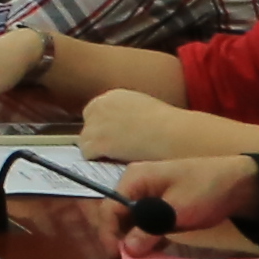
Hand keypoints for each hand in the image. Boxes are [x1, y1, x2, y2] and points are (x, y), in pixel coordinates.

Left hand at [72, 88, 188, 161]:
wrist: (173, 134)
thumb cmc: (170, 127)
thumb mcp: (145, 110)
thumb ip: (127, 115)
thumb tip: (122, 129)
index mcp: (114, 96)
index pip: (96, 113)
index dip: (104, 129)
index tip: (113, 139)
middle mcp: (100, 105)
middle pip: (87, 126)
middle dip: (98, 139)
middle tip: (115, 152)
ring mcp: (95, 123)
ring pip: (85, 142)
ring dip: (98, 152)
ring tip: (118, 158)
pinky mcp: (96, 142)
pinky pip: (87, 154)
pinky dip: (98, 161)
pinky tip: (115, 162)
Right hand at [119, 152, 258, 245]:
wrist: (240, 184)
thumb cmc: (205, 190)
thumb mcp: (176, 212)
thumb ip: (149, 230)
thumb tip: (127, 251)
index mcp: (134, 179)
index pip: (109, 209)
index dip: (108, 235)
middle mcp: (136, 185)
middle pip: (117, 216)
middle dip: (120, 239)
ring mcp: (149, 195)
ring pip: (132, 221)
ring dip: (135, 240)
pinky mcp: (162, 205)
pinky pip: (146, 223)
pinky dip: (148, 237)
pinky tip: (156, 250)